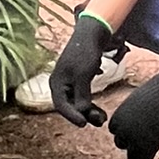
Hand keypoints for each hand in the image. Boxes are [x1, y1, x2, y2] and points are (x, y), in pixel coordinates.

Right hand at [49, 12, 112, 126]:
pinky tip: (100, 110)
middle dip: (84, 115)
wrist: (92, 34)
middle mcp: (60, 84)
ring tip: (103, 118)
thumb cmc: (85, 52)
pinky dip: (90, 104)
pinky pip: (82, 97)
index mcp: (56, 82)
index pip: (61, 105)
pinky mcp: (78, 81)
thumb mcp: (83, 74)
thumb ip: (82, 95)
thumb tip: (82, 112)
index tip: (84, 124)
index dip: (72, 117)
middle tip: (99, 122)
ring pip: (77, 104)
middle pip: (69, 107)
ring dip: (89, 112)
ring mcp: (68, 83)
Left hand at [107, 68, 158, 158]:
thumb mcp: (135, 104)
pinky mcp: (148, 148)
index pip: (115, 131)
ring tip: (143, 157)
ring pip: (132, 156)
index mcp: (117, 119)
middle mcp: (122, 132)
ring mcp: (135, 141)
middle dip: (130, 144)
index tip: (133, 131)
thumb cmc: (153, 96)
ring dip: (137, 157)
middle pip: (121, 144)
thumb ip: (131, 117)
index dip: (124, 132)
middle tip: (139, 144)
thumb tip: (133, 126)